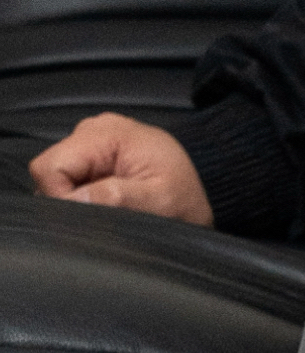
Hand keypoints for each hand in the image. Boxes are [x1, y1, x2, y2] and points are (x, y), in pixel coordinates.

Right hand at [29, 113, 213, 224]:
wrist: (207, 192)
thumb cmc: (189, 197)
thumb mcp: (161, 201)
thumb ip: (118, 198)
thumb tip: (75, 201)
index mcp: (105, 133)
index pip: (50, 168)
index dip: (61, 200)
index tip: (91, 220)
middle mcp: (93, 132)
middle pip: (52, 173)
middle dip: (73, 202)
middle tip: (111, 218)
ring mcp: (94, 144)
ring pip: (62, 180)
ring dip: (83, 203)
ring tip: (119, 211)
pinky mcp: (98, 159)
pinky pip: (76, 183)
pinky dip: (90, 200)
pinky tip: (116, 207)